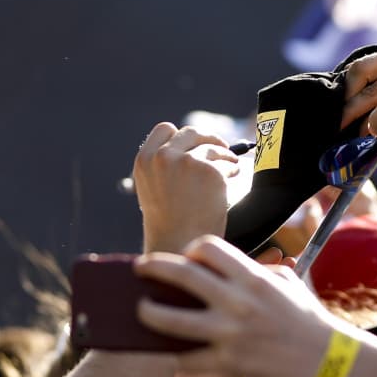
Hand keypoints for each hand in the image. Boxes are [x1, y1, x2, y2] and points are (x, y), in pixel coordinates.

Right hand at [133, 123, 235, 253]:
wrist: (179, 246)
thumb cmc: (169, 225)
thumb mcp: (153, 189)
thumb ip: (164, 166)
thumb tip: (190, 149)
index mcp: (144, 160)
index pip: (165, 129)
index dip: (181, 136)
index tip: (193, 144)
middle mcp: (162, 156)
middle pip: (191, 133)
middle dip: (208, 139)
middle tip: (220, 148)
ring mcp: (186, 162)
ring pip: (212, 147)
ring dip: (224, 156)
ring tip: (230, 167)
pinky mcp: (210, 171)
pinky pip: (227, 163)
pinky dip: (232, 170)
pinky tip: (232, 179)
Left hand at [133, 236, 350, 376]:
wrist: (329, 361)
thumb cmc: (308, 320)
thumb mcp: (287, 283)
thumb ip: (256, 270)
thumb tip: (228, 268)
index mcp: (253, 278)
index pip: (207, 249)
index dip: (190, 251)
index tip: (185, 259)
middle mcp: (238, 302)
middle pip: (182, 275)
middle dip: (154, 268)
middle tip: (140, 269)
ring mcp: (231, 334)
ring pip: (173, 319)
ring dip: (150, 313)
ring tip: (139, 310)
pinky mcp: (229, 362)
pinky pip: (187, 357)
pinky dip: (172, 353)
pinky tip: (164, 348)